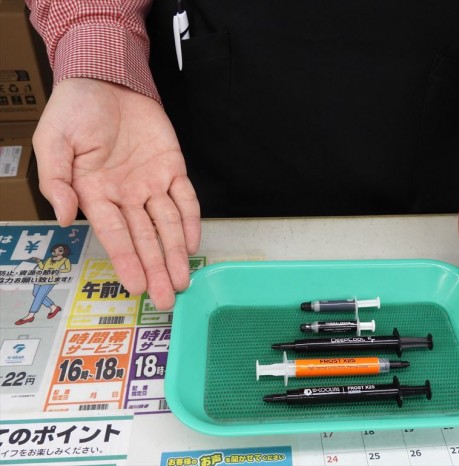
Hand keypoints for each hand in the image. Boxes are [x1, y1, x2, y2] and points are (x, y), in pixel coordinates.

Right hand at [33, 78, 200, 309]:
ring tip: (183, 279)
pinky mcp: (172, 168)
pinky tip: (193, 242)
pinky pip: (186, 198)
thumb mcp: (52, 141)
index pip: (115, 235)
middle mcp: (125, 195)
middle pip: (145, 238)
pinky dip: (191, 219)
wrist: (105, 78)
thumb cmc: (74, 110)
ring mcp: (151, 183)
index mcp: (94, 193)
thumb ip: (56, 180)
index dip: (127, 261)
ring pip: (168, 225)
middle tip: (166, 298)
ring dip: (176, 252)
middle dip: (156, 269)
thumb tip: (65, 218)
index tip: (136, 287)